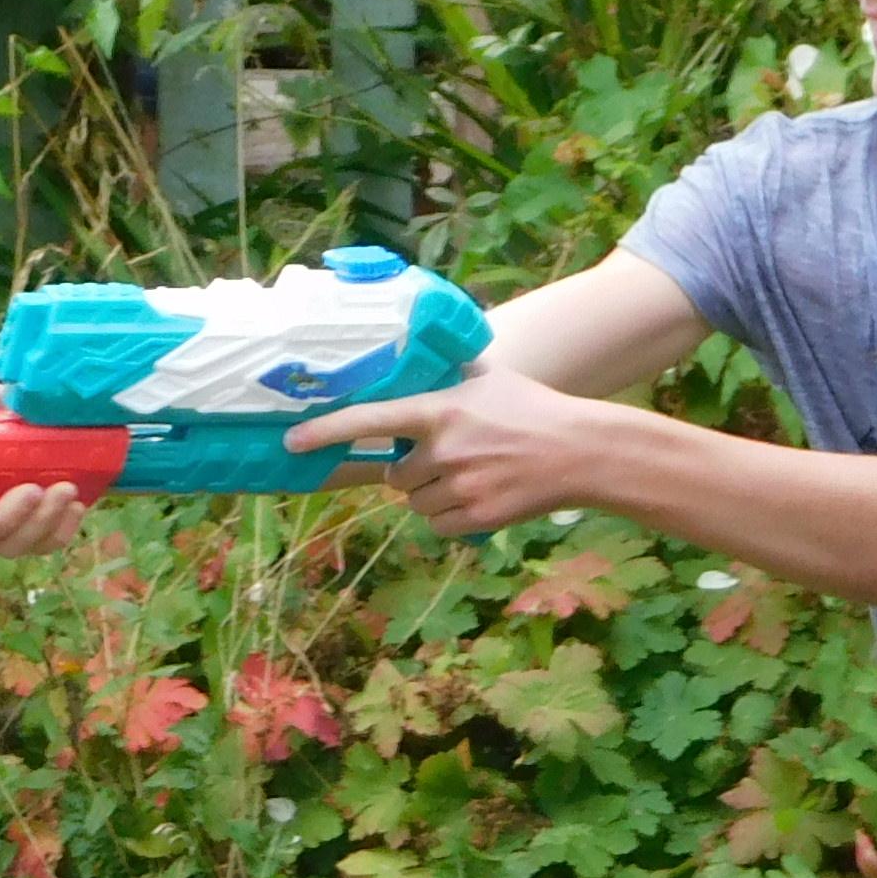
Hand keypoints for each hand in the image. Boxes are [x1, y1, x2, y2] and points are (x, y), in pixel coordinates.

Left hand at [282, 368, 615, 538]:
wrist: (585, 452)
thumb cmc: (534, 410)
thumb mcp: (489, 380)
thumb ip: (448, 375)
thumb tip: (417, 353)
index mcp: (442, 410)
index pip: (371, 419)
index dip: (327, 431)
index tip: (291, 442)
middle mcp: (444, 449)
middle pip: (396, 475)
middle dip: (415, 471)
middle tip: (454, 458)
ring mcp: (460, 485)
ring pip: (414, 502)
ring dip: (433, 494)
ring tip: (475, 475)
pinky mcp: (476, 516)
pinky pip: (437, 524)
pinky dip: (452, 516)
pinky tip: (482, 496)